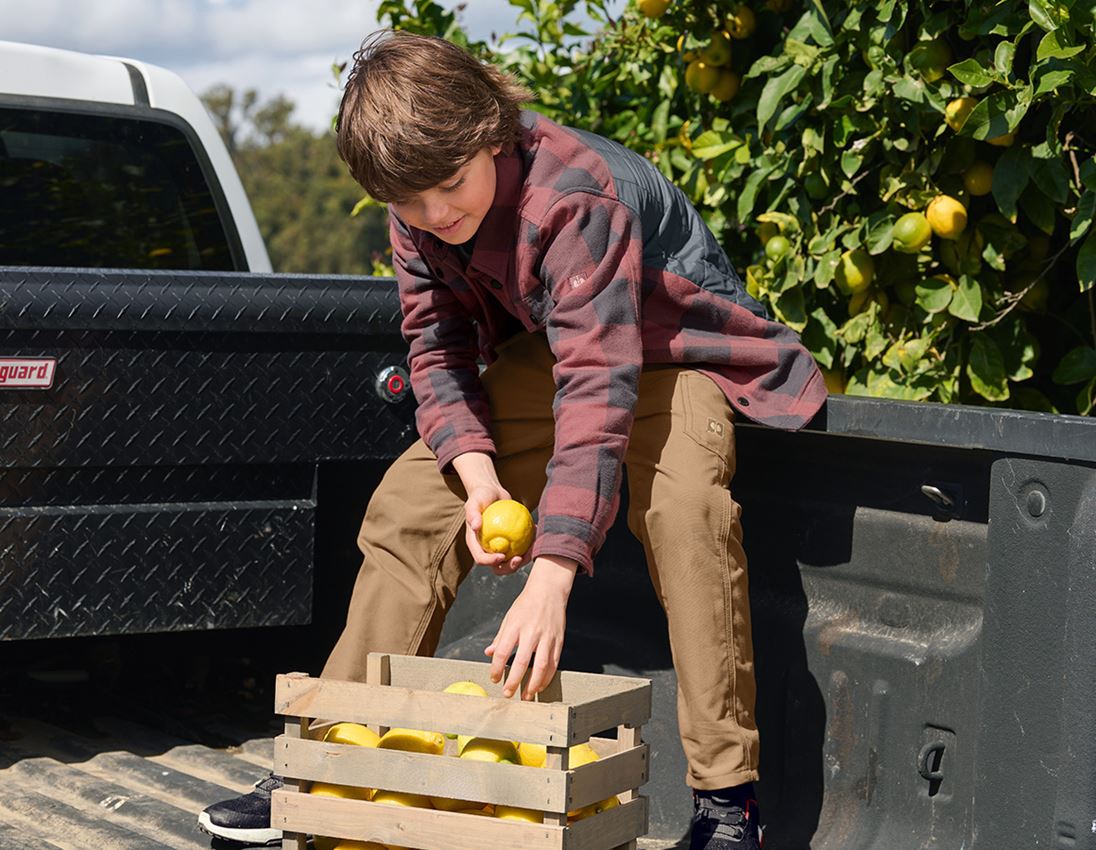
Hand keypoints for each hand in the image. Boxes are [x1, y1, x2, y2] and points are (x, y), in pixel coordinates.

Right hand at [463, 483, 528, 574]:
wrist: (493, 493)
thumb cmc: (480, 496)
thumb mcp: (474, 502)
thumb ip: (472, 513)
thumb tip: (475, 526)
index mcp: (476, 544)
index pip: (481, 559)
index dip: (490, 562)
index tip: (501, 556)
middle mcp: (488, 549)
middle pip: (498, 566)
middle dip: (509, 568)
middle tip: (519, 558)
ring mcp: (501, 547)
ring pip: (512, 561)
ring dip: (523, 559)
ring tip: (532, 549)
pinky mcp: (512, 541)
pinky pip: (522, 548)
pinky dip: (530, 545)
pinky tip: (537, 536)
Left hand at [485, 556, 577, 698]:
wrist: (549, 590)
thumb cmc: (527, 604)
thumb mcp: (509, 617)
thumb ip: (500, 638)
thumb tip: (489, 653)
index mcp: (515, 626)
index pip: (502, 652)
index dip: (496, 668)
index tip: (494, 678)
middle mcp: (531, 632)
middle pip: (521, 662)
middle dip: (514, 681)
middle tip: (507, 693)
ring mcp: (547, 637)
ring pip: (541, 666)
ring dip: (533, 684)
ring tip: (526, 695)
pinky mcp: (559, 640)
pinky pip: (554, 663)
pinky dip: (548, 677)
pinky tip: (540, 685)